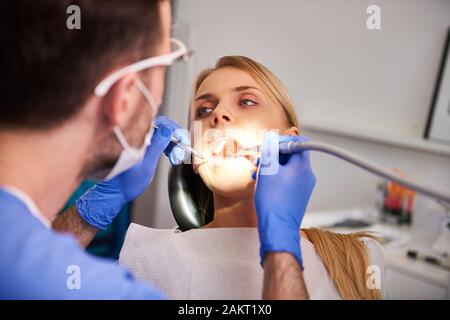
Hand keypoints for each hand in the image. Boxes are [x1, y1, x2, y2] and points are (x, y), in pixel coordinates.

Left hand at [76, 116, 189, 228]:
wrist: (116, 192)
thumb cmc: (127, 182)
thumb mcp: (147, 164)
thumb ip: (158, 145)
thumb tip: (168, 129)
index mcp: (137, 137)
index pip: (162, 123)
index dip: (175, 130)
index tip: (183, 140)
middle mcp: (138, 136)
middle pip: (163, 128)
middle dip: (175, 139)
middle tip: (179, 153)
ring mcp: (140, 141)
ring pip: (162, 135)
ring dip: (172, 144)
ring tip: (175, 157)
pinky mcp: (142, 147)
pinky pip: (158, 141)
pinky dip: (167, 147)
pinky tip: (169, 155)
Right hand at [254, 132, 315, 268]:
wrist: (277, 228)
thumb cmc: (273, 201)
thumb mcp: (267, 170)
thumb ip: (270, 151)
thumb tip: (271, 139)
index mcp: (302, 167)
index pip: (299, 142)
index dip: (283, 141)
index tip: (270, 146)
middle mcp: (307, 176)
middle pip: (292, 156)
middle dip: (274, 156)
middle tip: (260, 161)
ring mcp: (304, 187)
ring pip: (288, 169)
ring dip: (272, 168)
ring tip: (258, 175)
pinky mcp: (298, 197)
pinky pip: (288, 181)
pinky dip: (276, 179)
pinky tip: (263, 185)